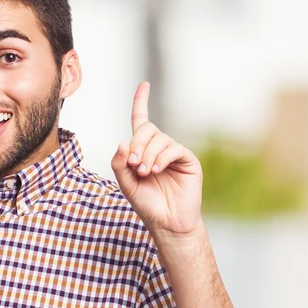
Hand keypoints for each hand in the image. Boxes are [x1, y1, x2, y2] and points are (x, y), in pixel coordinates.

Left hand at [111, 82, 202, 235]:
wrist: (167, 222)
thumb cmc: (147, 204)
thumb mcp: (126, 184)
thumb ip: (120, 164)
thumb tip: (122, 142)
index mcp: (142, 151)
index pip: (141, 121)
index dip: (142, 103)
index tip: (144, 85)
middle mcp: (158, 148)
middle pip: (147, 129)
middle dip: (138, 144)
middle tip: (135, 165)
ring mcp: (174, 153)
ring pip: (159, 139)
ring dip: (148, 154)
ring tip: (145, 172)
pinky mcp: (187, 160)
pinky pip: (173, 148)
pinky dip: (162, 158)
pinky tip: (156, 170)